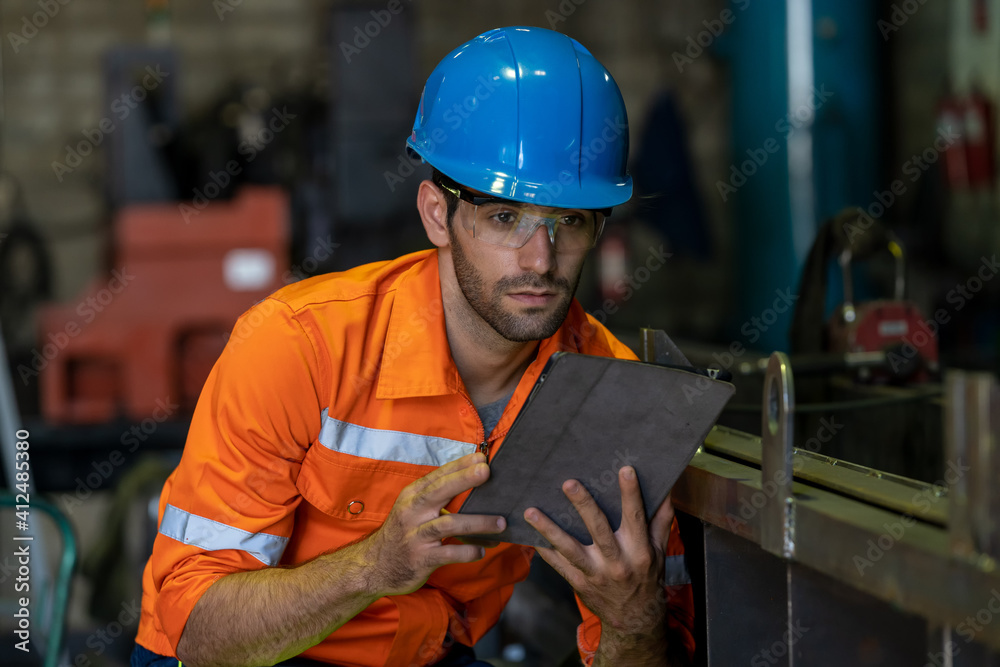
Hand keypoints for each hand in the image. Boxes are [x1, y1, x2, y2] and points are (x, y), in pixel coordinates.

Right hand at [366, 452, 505, 596]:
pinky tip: (481, 550)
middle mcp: (412, 512)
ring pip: (449, 524)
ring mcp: (416, 536)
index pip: (437, 476)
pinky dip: (468, 551)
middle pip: (439, 491)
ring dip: (478, 522)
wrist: (374, 566)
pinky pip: (449, 553)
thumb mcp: (411, 509)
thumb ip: (435, 496)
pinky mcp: (421, 559)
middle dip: (464, 480)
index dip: (459, 465)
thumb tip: (470, 478)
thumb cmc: (402, 533)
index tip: (481, 457)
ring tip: (501, 522)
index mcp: (411, 496)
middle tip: (486, 471)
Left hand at [524, 466, 672, 636]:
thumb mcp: (659, 551)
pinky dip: (543, 551)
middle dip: (583, 505)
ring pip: (569, 549)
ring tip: (531, 511)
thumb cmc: (647, 578)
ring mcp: (595, 574)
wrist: (634, 621)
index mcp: (639, 550)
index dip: (631, 494)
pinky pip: (558, 565)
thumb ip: (661, 521)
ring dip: (549, 530)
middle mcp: (617, 562)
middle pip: (598, 530)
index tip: (625, 469)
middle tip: (568, 483)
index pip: (635, 517)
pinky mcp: (579, 583)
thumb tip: (665, 491)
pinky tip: (527, 536)